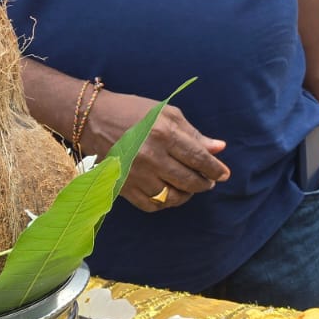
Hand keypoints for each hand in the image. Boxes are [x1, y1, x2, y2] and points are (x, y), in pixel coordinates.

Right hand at [81, 90, 228, 211]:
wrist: (93, 119)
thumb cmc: (135, 112)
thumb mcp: (167, 114)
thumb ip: (194, 134)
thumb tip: (219, 148)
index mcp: (164, 134)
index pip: (199, 158)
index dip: (215, 169)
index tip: (224, 174)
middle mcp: (151, 156)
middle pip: (188, 180)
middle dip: (204, 183)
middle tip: (209, 181)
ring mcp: (136, 174)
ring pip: (171, 197)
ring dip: (186, 195)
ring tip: (190, 187)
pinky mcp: (123, 186)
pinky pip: (151, 205)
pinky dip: (165, 203)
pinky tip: (170, 193)